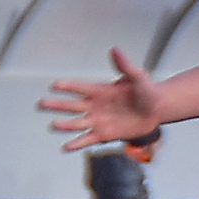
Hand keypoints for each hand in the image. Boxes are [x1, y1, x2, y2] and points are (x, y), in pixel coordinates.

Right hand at [42, 48, 161, 150]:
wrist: (157, 110)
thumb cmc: (146, 91)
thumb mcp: (138, 77)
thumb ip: (125, 66)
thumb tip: (115, 49)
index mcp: (99, 90)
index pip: (80, 88)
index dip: (68, 87)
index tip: (55, 85)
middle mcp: (94, 106)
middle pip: (71, 106)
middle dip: (57, 105)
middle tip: (41, 104)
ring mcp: (98, 120)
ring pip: (77, 123)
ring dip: (65, 125)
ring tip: (53, 126)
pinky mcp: (104, 134)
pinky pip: (87, 139)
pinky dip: (77, 144)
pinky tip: (65, 148)